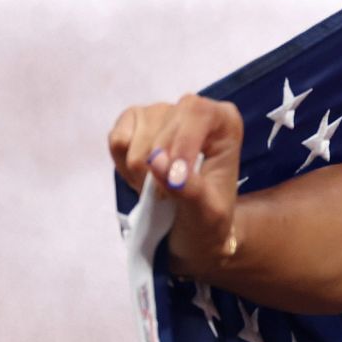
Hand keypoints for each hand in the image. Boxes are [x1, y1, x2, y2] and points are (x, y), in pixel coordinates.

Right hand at [108, 93, 243, 277]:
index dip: (181, 144)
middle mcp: (195, 110)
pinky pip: (117, 140)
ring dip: (140, 172)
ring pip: (135, 136)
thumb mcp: (207, 213)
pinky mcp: (135, 125)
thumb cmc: (206, 219)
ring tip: (158, 187)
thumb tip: (156, 162)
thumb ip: (188, 188)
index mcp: (225, 121)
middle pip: (163, 121)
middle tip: (167, 194)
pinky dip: (123, 166)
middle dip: (157, 166)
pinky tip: (142, 178)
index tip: (175, 181)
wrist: (190, 232)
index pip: (197, 113)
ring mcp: (162, 114)